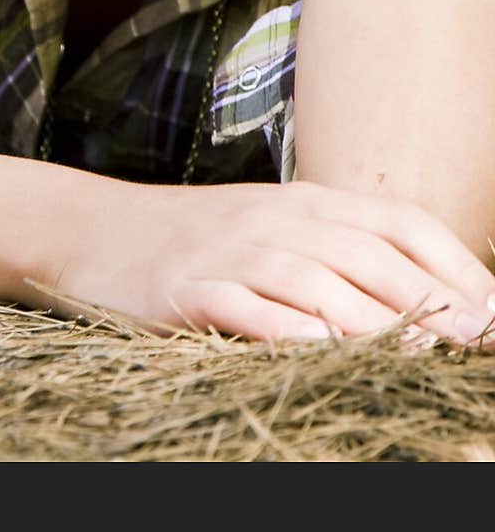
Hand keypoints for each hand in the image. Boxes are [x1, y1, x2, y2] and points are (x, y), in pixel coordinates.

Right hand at [49, 178, 494, 343]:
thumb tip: (429, 297)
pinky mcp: (187, 289)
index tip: (493, 307)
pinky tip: (323, 352)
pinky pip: (246, 309)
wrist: (97, 229)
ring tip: (421, 351)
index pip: (395, 219)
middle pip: (364, 251)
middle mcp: (273, 219)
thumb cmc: (201, 238)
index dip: (451, 260)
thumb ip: (339, 249)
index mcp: (303, 200)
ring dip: (373, 318)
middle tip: (476, 339)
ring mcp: (228, 252)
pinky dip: (288, 332)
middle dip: (430, 295)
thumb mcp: (273, 226)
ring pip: (313, 280)